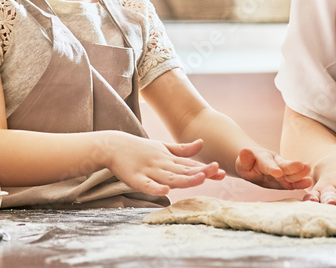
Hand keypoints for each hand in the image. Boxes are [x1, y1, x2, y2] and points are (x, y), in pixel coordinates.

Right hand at [102, 134, 224, 195]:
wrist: (114, 146)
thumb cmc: (140, 149)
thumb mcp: (163, 147)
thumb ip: (183, 149)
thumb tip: (202, 143)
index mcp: (169, 158)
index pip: (190, 164)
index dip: (205, 168)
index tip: (221, 171)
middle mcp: (162, 163)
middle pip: (183, 170)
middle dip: (200, 172)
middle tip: (216, 172)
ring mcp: (149, 170)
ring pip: (169, 177)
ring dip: (184, 179)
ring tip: (199, 180)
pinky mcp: (135, 178)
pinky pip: (146, 185)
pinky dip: (155, 188)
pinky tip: (165, 191)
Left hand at [235, 148, 311, 190]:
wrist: (254, 164)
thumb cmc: (247, 164)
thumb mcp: (242, 162)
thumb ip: (244, 159)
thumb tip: (243, 151)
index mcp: (263, 159)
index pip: (267, 163)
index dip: (272, 167)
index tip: (278, 172)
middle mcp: (275, 163)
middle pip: (283, 165)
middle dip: (292, 167)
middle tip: (302, 166)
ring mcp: (282, 171)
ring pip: (291, 173)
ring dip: (299, 173)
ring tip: (308, 170)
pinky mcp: (285, 180)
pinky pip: (293, 182)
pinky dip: (300, 182)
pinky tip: (308, 182)